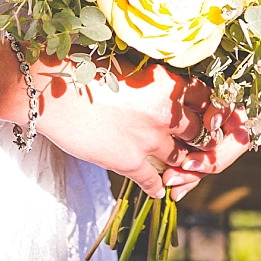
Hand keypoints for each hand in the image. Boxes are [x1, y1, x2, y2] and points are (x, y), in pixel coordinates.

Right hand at [32, 56, 252, 194]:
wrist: (51, 91)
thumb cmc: (85, 70)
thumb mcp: (130, 68)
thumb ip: (154, 83)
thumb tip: (165, 89)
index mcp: (168, 84)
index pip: (207, 99)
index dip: (209, 109)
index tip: (206, 116)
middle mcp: (165, 112)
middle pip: (199, 132)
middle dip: (199, 139)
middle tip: (196, 145)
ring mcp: (149, 139)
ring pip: (181, 158)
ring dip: (182, 164)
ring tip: (180, 168)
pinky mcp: (128, 161)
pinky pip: (154, 181)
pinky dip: (159, 188)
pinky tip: (160, 191)